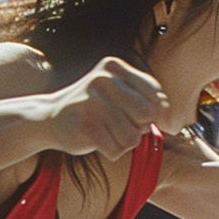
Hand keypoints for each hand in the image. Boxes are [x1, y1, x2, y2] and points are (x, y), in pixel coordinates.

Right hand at [44, 57, 168, 160]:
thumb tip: (169, 121)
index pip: (155, 94)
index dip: (158, 112)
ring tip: (109, 134)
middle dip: (141, 127)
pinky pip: (116, 150)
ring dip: (125, 142)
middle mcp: (103, 80)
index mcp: (114, 67)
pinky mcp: (84, 126)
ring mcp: (91, 102)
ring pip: (133, 137)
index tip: (147, 120)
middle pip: (146, 115)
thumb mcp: (117, 92)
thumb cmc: (93, 107)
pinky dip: (112, 152)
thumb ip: (145, 99)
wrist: (49, 117)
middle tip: (126, 127)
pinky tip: (99, 142)